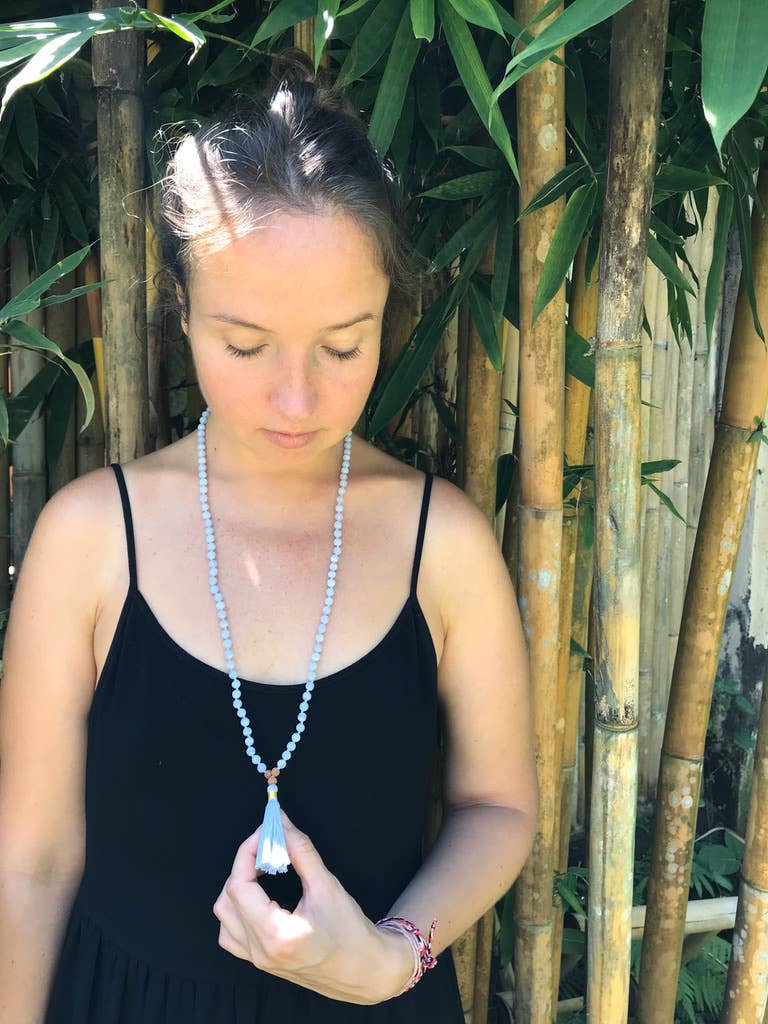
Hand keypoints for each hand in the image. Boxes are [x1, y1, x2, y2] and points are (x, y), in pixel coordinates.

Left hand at [212, 810, 414, 1004]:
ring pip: (225, 918)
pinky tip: (258, 898)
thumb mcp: (327, 886)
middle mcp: (260, 951)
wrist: (363, 970)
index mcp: (275, 935)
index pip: (240, 886)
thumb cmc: (350, 931)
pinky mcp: (261, 962)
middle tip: (267, 847)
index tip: (264, 832)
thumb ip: (300, 851)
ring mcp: (258, 960)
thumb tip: (280, 823)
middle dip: (243, 865)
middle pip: (228, 899)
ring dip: (237, 887)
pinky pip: (231, 934)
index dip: (247, 852)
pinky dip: (236, 910)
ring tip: (261, 870)